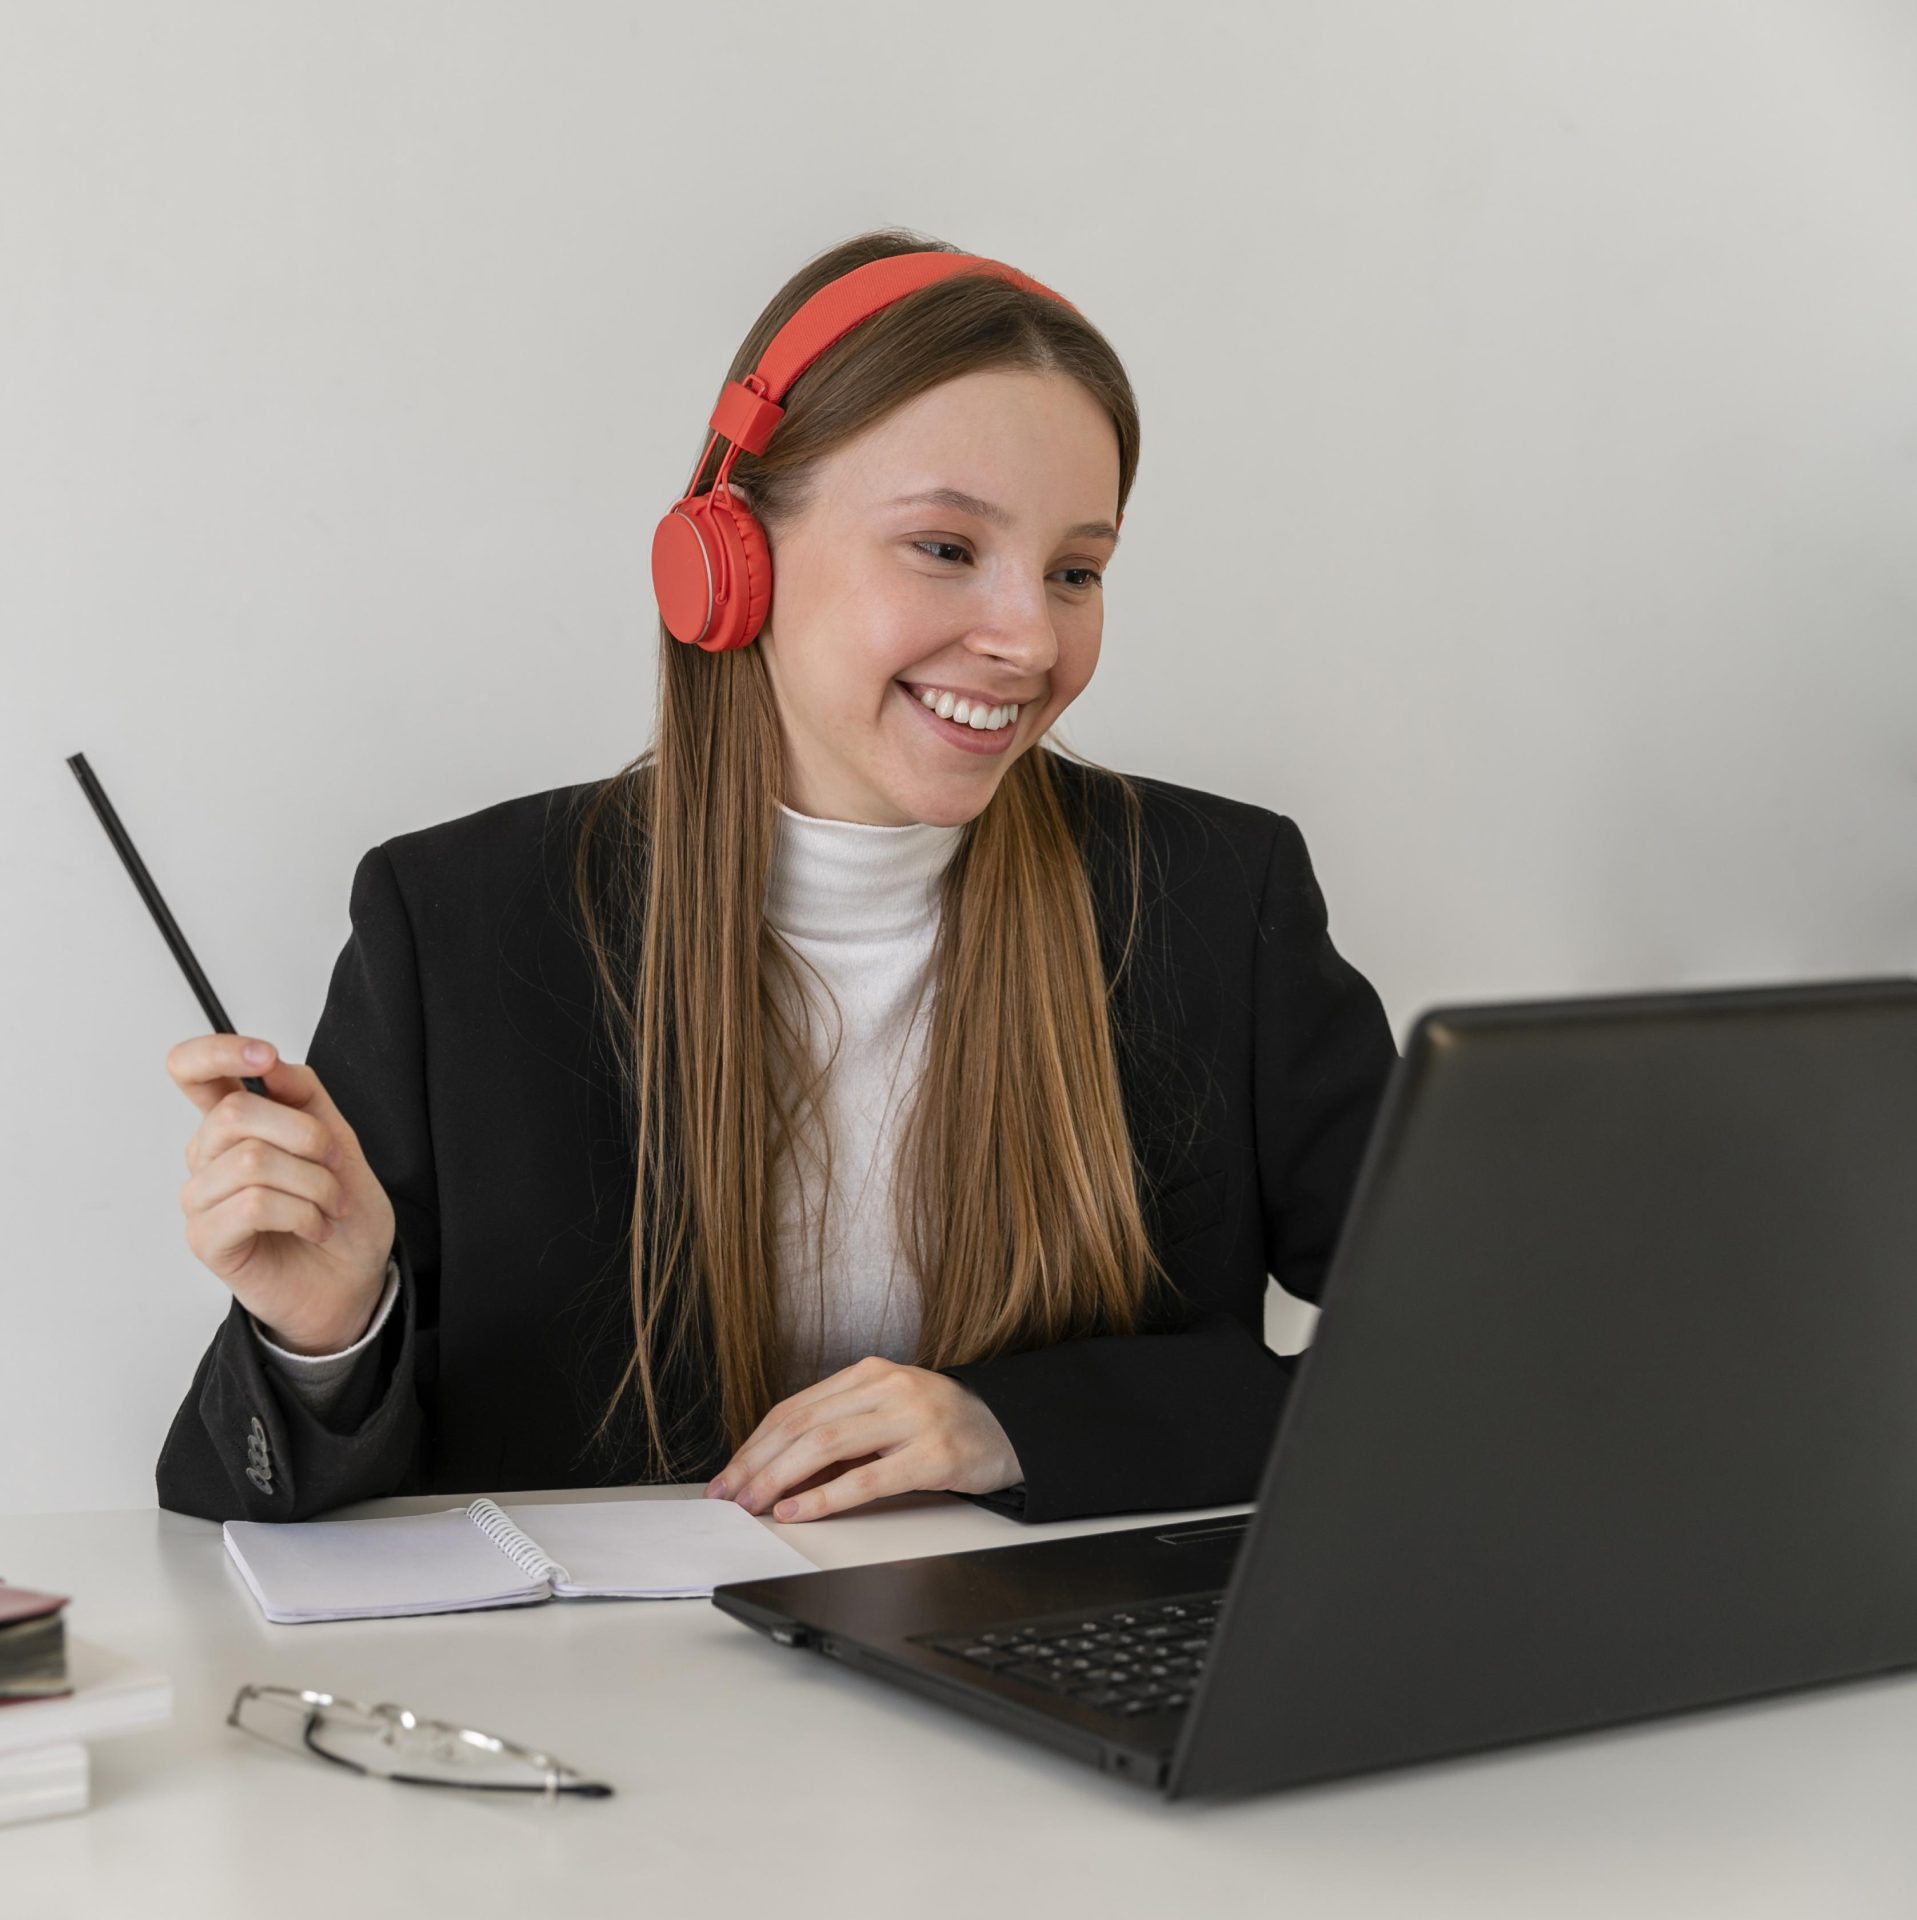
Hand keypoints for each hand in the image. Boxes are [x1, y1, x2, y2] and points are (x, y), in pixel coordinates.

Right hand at [167, 1033, 397, 1354]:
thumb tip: (273, 1064)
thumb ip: (305, 1096)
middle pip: (235, 1114)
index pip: (192, 1071)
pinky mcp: (207, 1239)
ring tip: (331, 1206)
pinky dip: (302, 1212)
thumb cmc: (341, 1212)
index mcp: (234, 1124)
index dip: (217, 1052)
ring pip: (251, 1161)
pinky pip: (254, 1204)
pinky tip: (314, 1226)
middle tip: (336, 1166)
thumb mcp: (339, 1140)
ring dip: (314, 1183)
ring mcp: (202, 1199)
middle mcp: (208, 1156)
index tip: (264, 1057)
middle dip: (307, 1136)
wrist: (353, 1279)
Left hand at [704, 1355, 1022, 1522]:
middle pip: (802, 1424)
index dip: (754, 1444)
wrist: (1011, 1427)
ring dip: (779, 1479)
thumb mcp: (885, 1416)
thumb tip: (776, 1474)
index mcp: (868, 1374)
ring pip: (825, 1445)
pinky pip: (866, 1478)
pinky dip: (824, 1497)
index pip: (794, 1407)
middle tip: (729, 1495)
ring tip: (753, 1504)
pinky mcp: (932, 1455)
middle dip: (757, 1463)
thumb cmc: (940, 1425)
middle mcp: (886, 1387)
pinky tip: (798, 1511)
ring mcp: (911, 1418)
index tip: (729, 1475)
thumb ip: (839, 1433)